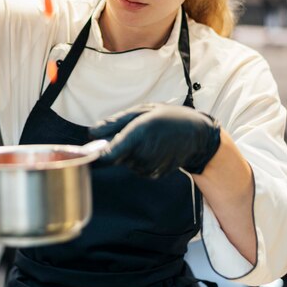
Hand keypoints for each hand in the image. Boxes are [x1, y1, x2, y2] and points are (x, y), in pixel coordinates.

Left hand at [89, 103, 220, 177]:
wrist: (197, 136)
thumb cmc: (168, 118)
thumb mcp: (143, 111)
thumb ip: (115, 122)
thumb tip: (92, 133)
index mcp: (139, 134)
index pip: (110, 153)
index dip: (96, 156)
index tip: (88, 155)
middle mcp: (143, 153)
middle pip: (115, 156)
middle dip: (116, 146)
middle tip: (132, 133)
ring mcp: (149, 167)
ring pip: (125, 162)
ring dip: (129, 153)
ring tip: (148, 139)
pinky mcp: (153, 175)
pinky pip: (136, 168)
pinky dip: (139, 160)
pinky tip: (153, 149)